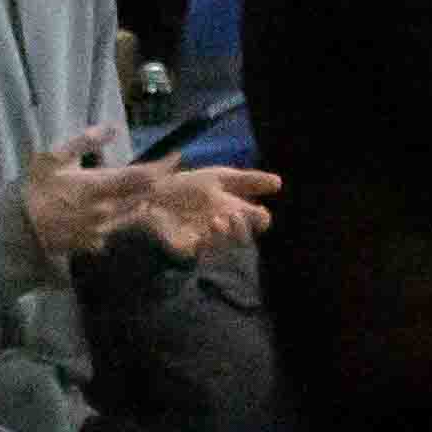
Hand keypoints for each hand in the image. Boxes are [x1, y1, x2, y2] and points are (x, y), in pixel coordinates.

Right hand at [20, 130, 164, 263]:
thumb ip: (85, 141)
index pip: (142, 177)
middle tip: (165, 171)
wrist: (18, 229)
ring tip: (146, 189)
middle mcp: (107, 210)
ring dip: (143, 200)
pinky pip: (116, 229)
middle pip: (144, 197)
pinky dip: (122, 217)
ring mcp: (102, 230)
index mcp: (99, 186)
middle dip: (157, 183)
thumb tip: (112, 128)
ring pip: (134, 215)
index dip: (162, 167)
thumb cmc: (35, 188)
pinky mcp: (95, 243)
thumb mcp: (54, 157)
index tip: (175, 156)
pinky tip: (115, 211)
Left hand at [133, 161, 279, 258]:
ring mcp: (206, 241)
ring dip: (226, 235)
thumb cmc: (187, 185)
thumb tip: (279, 183)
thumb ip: (248, 180)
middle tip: (235, 215)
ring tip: (217, 220)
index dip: (260, 220)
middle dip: (243, 229)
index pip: (257, 222)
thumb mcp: (219, 177)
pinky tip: (205, 229)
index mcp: (233, 211)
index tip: (258, 212)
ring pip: (226, 248)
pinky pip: (202, 254)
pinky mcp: (187, 249)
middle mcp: (223, 229)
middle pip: (244, 240)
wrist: (153, 192)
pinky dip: (207, 242)